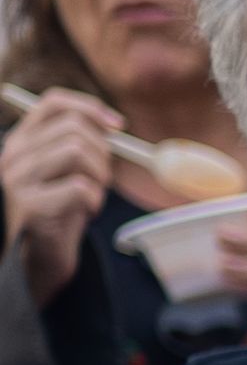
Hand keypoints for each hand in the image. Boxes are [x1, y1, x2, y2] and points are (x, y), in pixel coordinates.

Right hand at [3, 96, 114, 308]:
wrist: (37, 260)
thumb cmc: (58, 213)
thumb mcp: (65, 171)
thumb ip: (79, 145)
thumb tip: (114, 124)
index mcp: (20, 142)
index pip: (52, 104)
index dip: (90, 108)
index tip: (117, 126)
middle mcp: (12, 156)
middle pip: (73, 129)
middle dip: (103, 152)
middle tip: (103, 178)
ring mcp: (16, 181)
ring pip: (77, 153)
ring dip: (99, 177)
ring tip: (91, 197)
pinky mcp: (30, 207)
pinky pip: (80, 188)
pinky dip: (94, 200)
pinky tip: (85, 213)